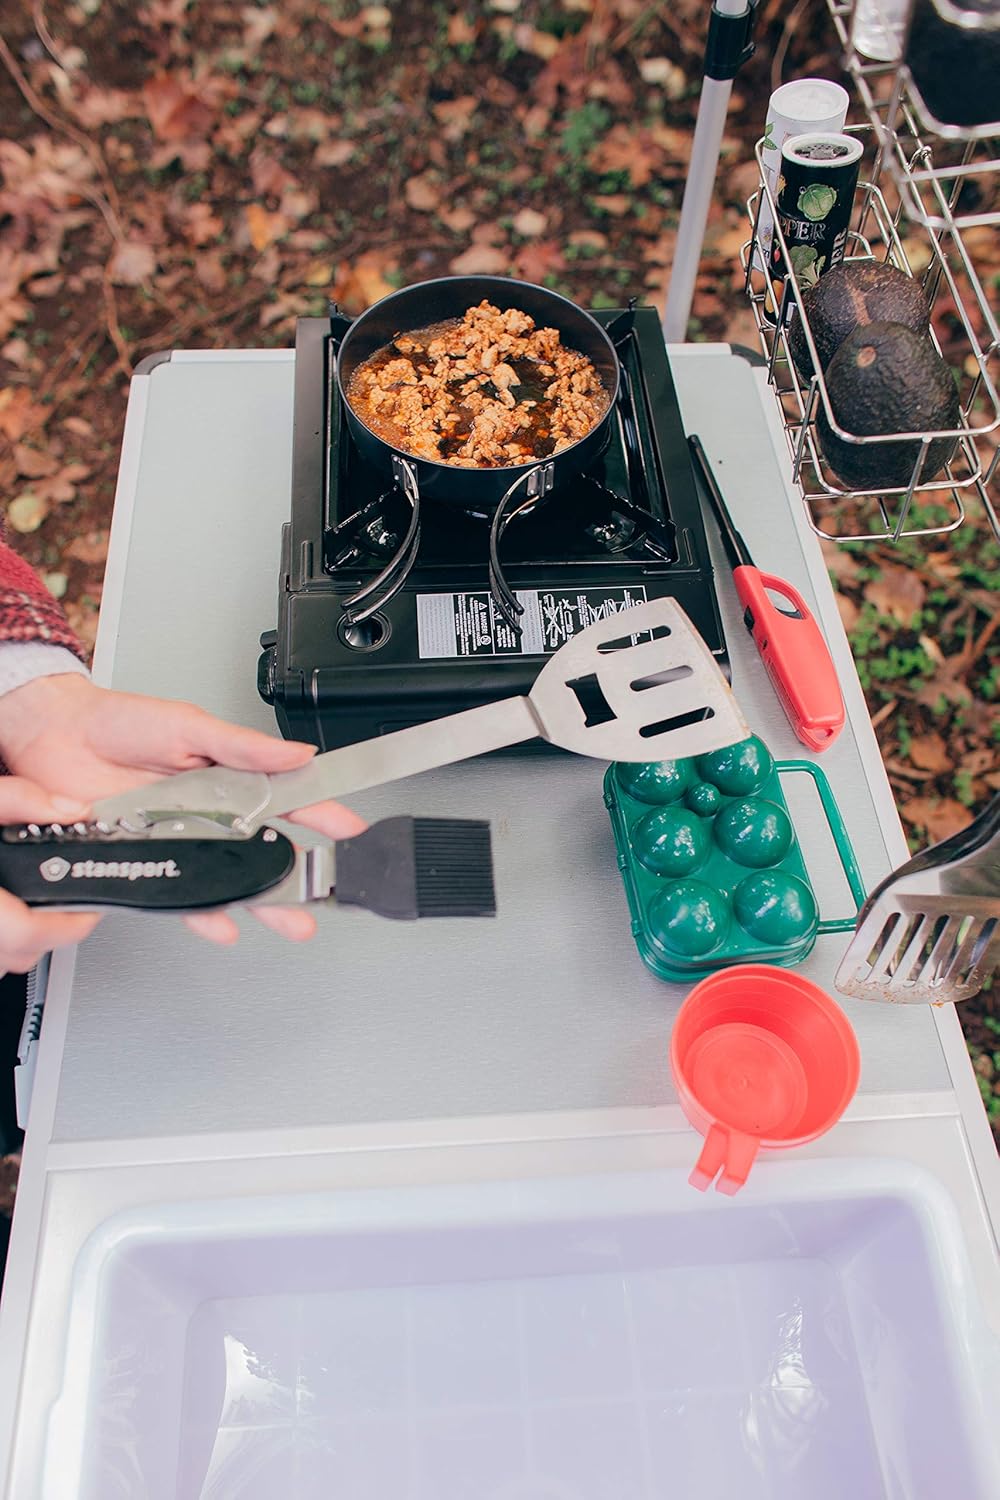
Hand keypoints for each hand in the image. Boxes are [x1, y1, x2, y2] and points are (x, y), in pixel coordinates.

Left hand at [0, 674, 365, 955]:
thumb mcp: (189, 724)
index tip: (348, 828)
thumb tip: (294, 752)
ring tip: (290, 919)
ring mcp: (182, 839)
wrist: (54, 737)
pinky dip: (202, 914)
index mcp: (230, 776)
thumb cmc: (120, 723)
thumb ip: (242, 746)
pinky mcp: (150, 861)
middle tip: (325, 888)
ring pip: (230, 877)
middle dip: (299, 873)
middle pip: (265, 849)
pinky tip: (223, 924)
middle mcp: (211, 812)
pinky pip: (181, 894)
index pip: (288, 797)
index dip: (321, 813)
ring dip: (261, 901)